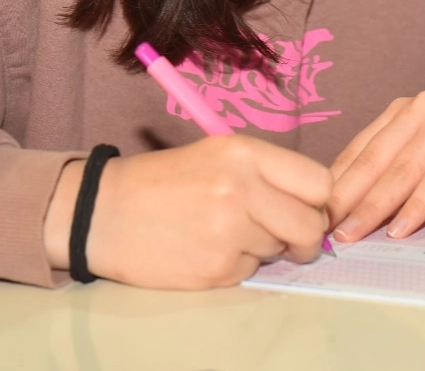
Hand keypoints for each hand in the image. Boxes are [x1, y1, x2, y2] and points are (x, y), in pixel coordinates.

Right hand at [43, 136, 331, 288]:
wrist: (104, 212)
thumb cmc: (163, 181)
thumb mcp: (217, 154)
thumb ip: (267, 175)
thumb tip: (317, 207)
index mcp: (245, 153)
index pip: (319, 183)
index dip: (318, 202)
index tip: (307, 209)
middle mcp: (242, 188)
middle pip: (311, 224)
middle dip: (304, 237)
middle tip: (285, 237)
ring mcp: (229, 231)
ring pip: (281, 250)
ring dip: (263, 248)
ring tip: (224, 232)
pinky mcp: (216, 268)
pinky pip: (251, 272)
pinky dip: (236, 265)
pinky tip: (206, 249)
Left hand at [327, 92, 424, 242]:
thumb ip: (397, 182)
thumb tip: (350, 217)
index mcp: (403, 113)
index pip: (360, 152)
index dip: (336, 186)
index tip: (313, 218)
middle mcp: (421, 108)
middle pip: (375, 160)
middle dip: (347, 199)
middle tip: (324, 232)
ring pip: (402, 168)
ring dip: (375, 206)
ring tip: (353, 235)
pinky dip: (418, 204)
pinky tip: (400, 229)